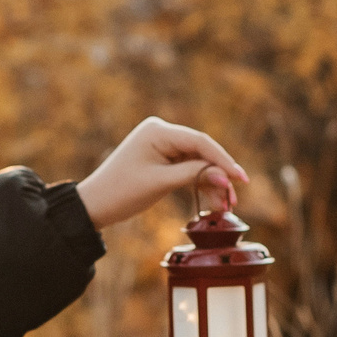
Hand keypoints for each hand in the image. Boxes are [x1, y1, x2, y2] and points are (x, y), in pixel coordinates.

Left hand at [74, 118, 248, 229]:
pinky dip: (198, 182)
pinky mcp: (161, 157)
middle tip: (234, 199)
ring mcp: (162, 144)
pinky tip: (212, 200)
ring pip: (197, 161)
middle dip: (219, 175)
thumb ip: (194, 175)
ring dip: (211, 182)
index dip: (224, 161)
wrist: (95, 204)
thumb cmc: (122, 191)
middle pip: (201, 151)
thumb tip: (225, 176)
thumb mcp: (160, 183)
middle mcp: (161, 132)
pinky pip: (187, 168)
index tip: (241, 179)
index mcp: (158, 131)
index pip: (200, 142)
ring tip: (225, 205)